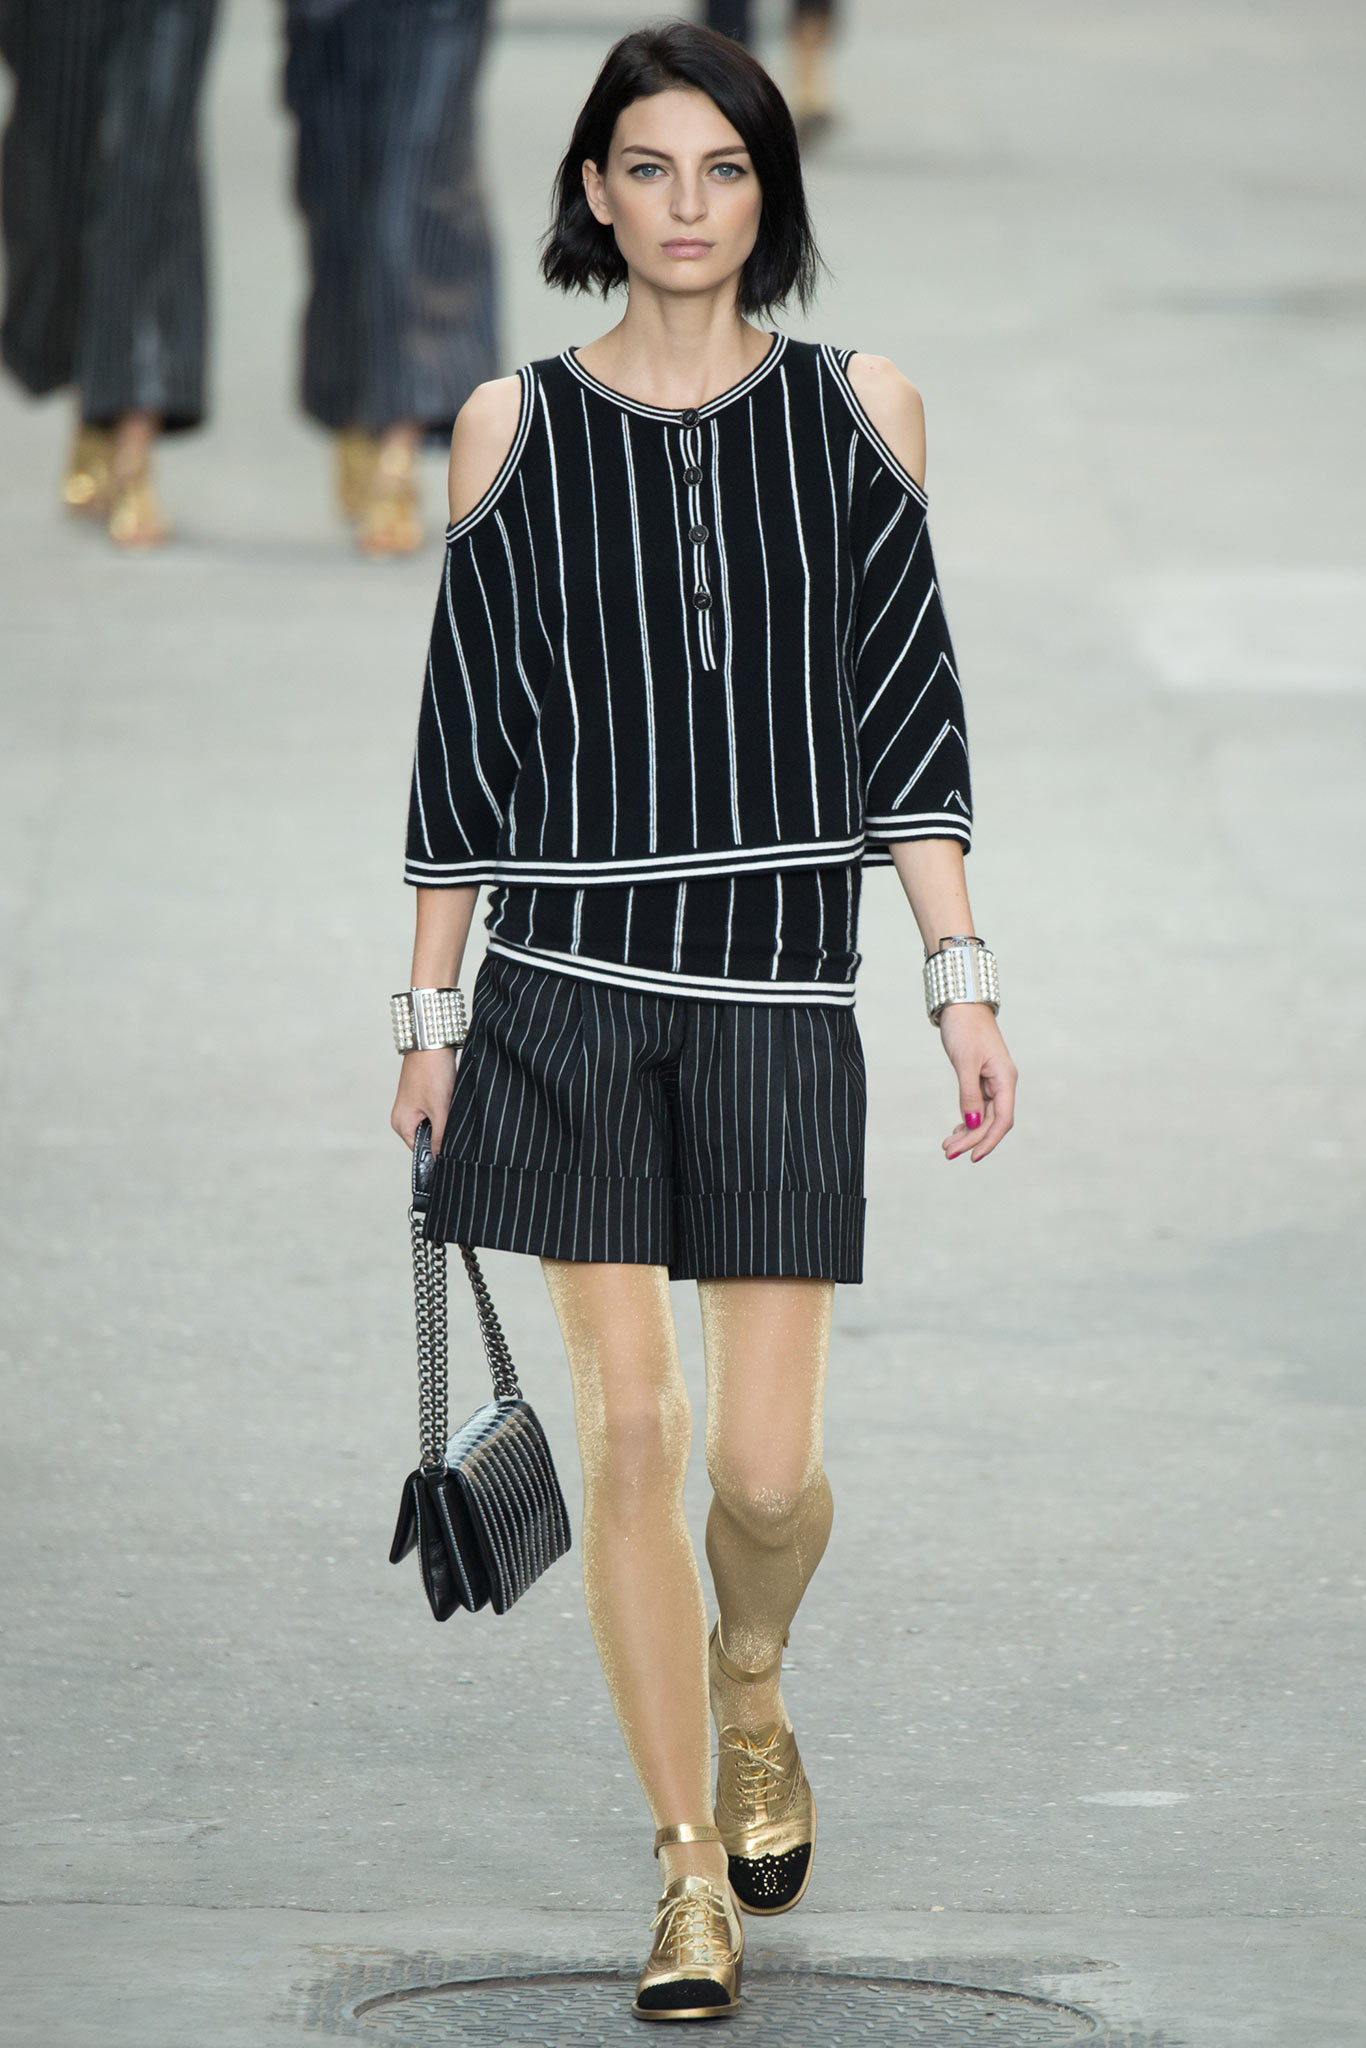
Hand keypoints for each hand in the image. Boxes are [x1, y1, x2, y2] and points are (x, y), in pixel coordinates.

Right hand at [390, 1047, 457, 1153]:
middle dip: (442, 1134)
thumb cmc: (432, 1073)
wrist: (431, 1043)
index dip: (437, 1152)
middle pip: (426, 1138)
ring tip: (450, 1108)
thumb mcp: (440, 1109)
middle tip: (455, 1125)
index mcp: (402, 1124)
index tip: (453, 1151)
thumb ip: (440, 1136)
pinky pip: (434, 1113)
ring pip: (432, 1125)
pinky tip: (449, 1100)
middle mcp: (402, 1118)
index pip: (420, 1151)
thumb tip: (440, 1158)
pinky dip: (444, 1110)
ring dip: (444, 1121)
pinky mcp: (420, 1098)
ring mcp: (410, 1107)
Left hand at [938, 1004, 1016, 1162]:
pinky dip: (967, 1119)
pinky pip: (977, 1106)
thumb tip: (971, 1124)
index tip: (972, 1156)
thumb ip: (968, 1094)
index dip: (989, 1141)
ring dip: (967, 1132)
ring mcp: (992, 1081)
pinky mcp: (980, 1078)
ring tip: (947, 1146)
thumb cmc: (965, 1029)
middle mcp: (1002, 1083)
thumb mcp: (964, 1062)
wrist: (961, 1004)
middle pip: (991, 1121)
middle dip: (971, 1139)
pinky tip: (956, 1130)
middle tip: (948, 1153)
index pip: (1002, 1120)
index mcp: (1005, 1079)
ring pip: (983, 1116)